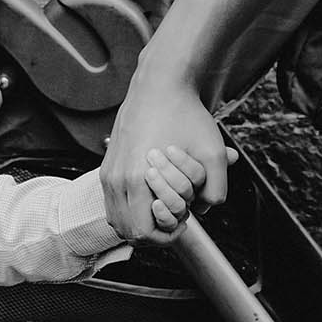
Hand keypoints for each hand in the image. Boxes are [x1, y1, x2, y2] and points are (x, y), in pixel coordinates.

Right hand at [101, 77, 233, 243]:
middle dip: (152, 232)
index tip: (181, 224)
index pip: (142, 232)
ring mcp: (107, 173)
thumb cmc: (183, 114)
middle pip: (126, 230)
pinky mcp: (106, 167)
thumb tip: (204, 208)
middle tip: (173, 219)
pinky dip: (128, 209)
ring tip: (160, 210)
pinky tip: (148, 198)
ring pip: (116, 219)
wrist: (159, 86)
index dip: (164, 236)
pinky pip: (111, 203)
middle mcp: (116, 178)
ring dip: (138, 222)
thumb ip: (215, 189)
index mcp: (136, 178)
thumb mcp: (212, 152)